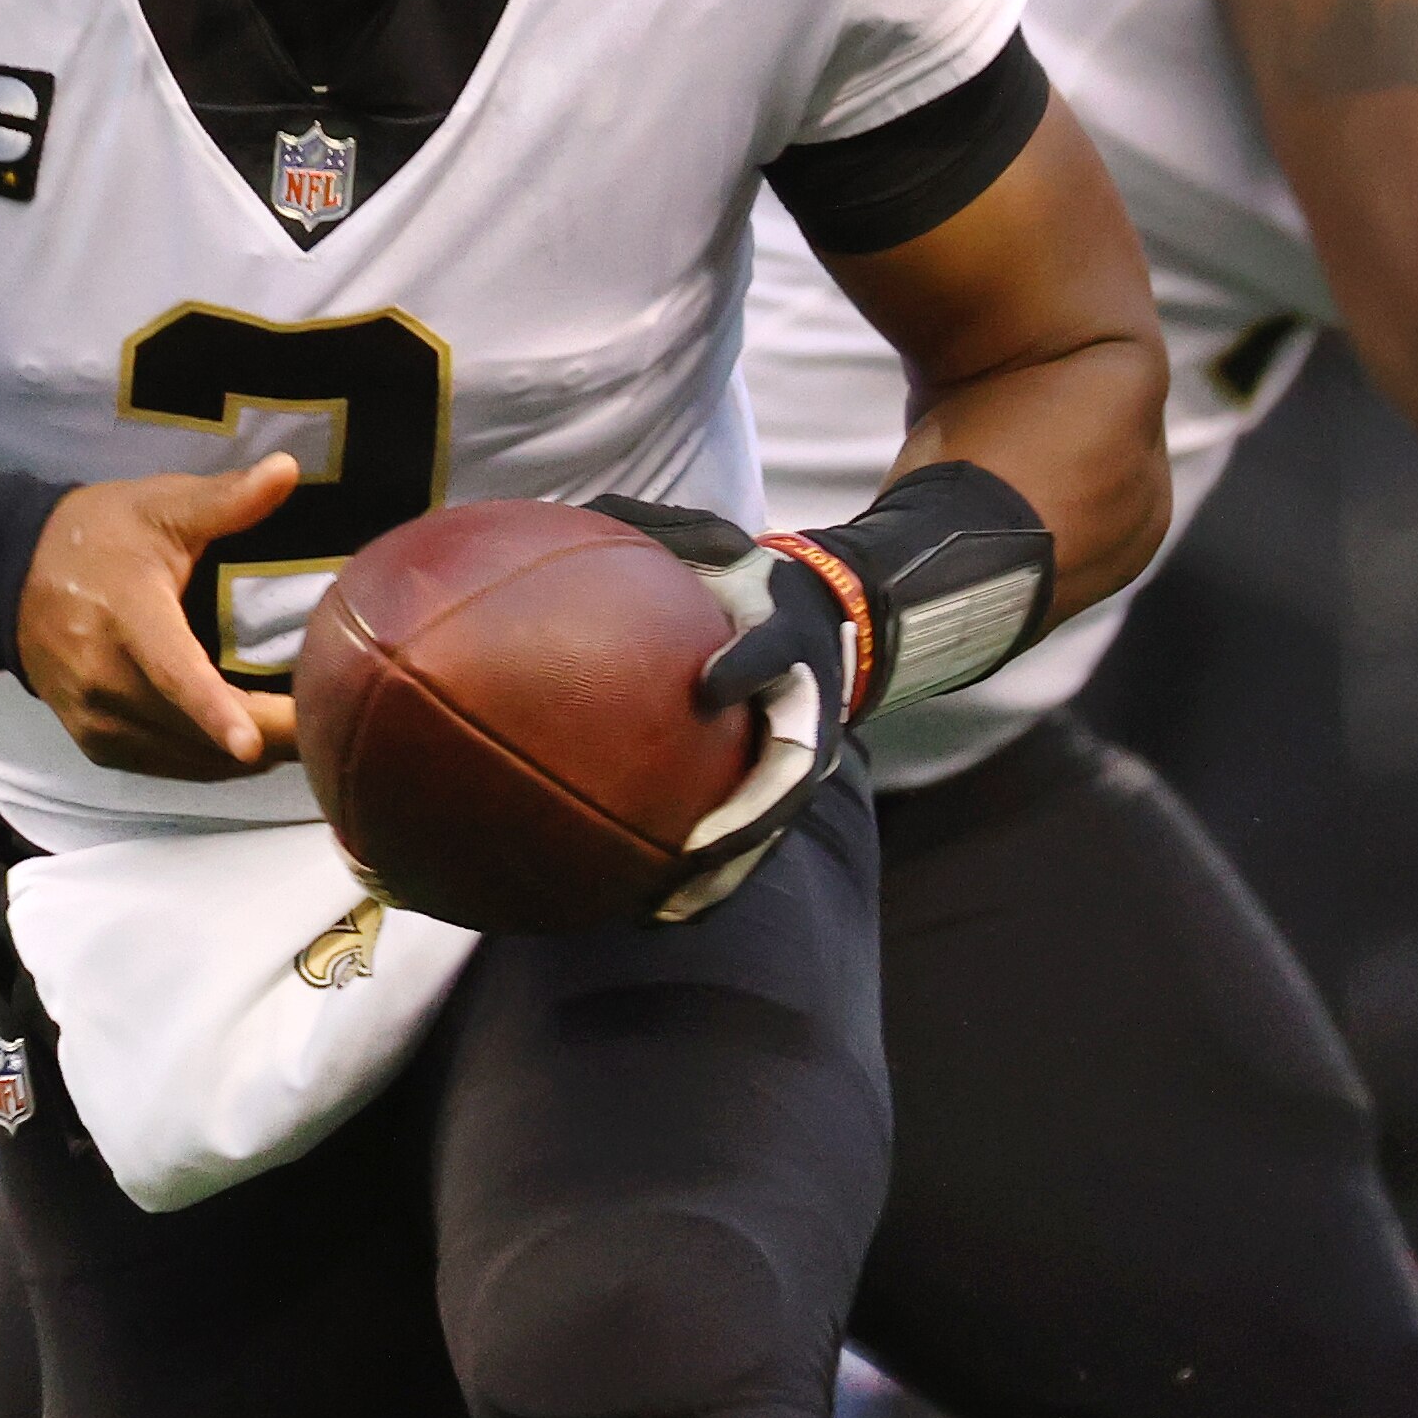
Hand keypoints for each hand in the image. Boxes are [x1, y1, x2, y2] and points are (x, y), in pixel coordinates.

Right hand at [13, 459, 302, 780]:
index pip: (172, 672)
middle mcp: (104, 678)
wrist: (10, 577)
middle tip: (332, 729)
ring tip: (303, 738)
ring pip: (185, 758)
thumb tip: (287, 470)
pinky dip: (210, 761)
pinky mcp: (96, 743)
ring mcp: (95, 718)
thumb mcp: (158, 506)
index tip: (253, 743)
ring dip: (243, 756)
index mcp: (127, 616)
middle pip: (192, 728)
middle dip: (265, 737)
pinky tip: (251, 748)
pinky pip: (165, 766)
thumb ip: (225, 498)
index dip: (214, 710)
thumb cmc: (99, 536)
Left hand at [586, 496, 844, 918]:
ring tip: (664, 911)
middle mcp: (802, 710)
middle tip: (692, 850)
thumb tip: (582, 506)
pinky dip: (708, 882)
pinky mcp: (783, 786)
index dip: (746, 667)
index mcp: (786, 642)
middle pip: (786, 777)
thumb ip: (658, 529)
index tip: (710, 686)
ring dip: (723, 874)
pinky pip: (748, 842)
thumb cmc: (753, 578)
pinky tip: (649, 911)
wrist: (836, 615)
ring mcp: (801, 757)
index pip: (771, 655)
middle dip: (746, 820)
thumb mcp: (719, 541)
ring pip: (769, 827)